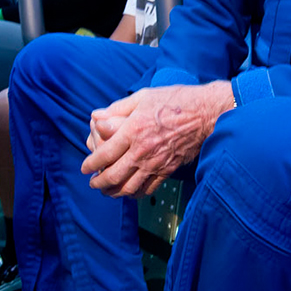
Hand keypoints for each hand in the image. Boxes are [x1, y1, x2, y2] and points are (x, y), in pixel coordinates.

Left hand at [81, 82, 233, 197]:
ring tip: (108, 191)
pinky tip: (130, 192)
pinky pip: (148, 188)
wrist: (206, 113)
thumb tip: (96, 117)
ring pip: (129, 187)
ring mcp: (156, 163)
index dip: (90, 164)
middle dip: (99, 183)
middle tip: (93, 183)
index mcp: (133, 131)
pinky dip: (136, 193)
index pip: (104, 154)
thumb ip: (117, 109)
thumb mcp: (143, 97)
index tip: (84, 168)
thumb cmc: (175, 101)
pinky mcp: (168, 169)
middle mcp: (142, 151)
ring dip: (114, 192)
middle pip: (113, 175)